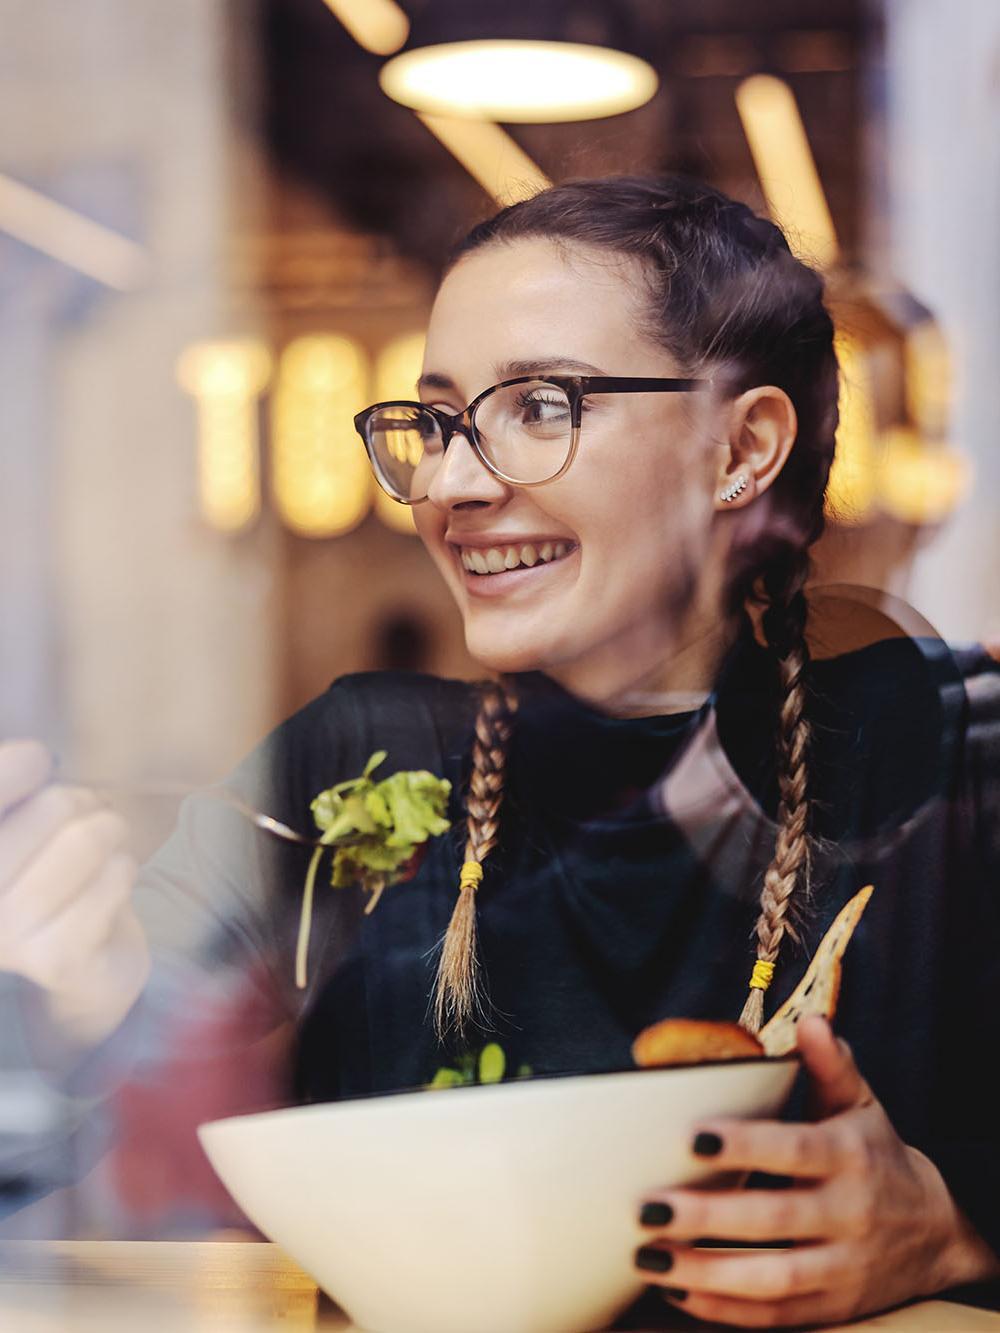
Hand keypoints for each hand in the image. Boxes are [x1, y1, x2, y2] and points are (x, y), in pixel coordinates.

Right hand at [0, 739, 149, 1060]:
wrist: (82, 962)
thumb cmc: (47, 873)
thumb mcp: (26, 827)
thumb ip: (19, 794)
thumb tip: (33, 755)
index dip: (15, 767)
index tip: (38, 759)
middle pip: (53, 807)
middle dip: (84, 802)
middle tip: (88, 817)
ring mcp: (6, 936)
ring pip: (87, 840)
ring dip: (110, 835)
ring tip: (104, 850)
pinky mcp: (57, 958)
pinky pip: (114, 879)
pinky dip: (123, 871)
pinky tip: (110, 887)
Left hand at [633, 1016, 999, 1326]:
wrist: (934, 1232)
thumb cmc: (874, 1153)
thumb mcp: (860, 1105)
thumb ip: (831, 1065)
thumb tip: (813, 1022)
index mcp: (848, 1155)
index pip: (794, 1150)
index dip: (746, 1146)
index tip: (692, 1138)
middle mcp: (848, 1214)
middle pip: (775, 1219)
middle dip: (708, 1217)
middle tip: (648, 1209)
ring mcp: (842, 1267)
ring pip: (772, 1278)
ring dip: (706, 1274)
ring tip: (648, 1258)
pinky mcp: (832, 1307)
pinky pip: (776, 1316)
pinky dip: (726, 1312)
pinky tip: (677, 1292)